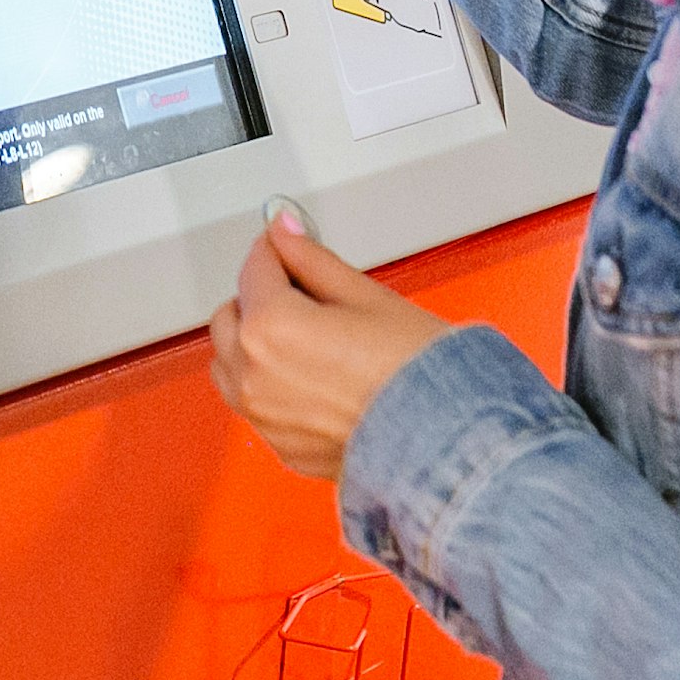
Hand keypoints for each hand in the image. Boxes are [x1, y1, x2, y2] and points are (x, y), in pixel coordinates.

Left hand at [207, 212, 456, 479]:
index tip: (288, 246)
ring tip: (304, 337)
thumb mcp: (366, 296)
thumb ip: (312, 261)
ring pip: (230, 362)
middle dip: (258, 297)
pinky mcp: (280, 446)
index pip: (254, 267)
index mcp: (269, 327)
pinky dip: (267, 384)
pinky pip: (253, 403)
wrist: (449, 440)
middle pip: (230, 315)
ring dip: (251, 343)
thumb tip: (286, 234)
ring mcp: (263, 416)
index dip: (275, 249)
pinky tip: (312, 377)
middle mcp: (253, 375)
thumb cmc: (417, 372)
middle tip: (302, 293)